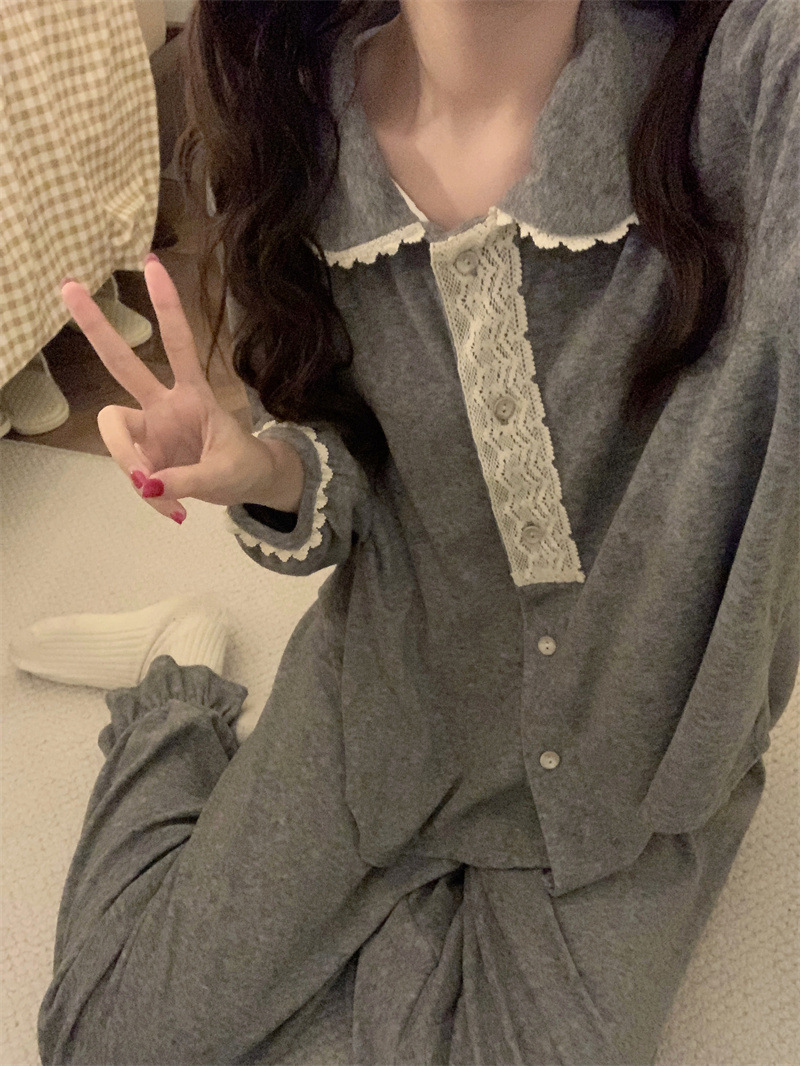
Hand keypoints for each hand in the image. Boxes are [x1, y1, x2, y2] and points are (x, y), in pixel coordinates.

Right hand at [60, 257, 274, 522]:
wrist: (249, 485)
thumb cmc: (243, 466)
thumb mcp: (226, 473)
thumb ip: (186, 479)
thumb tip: (147, 485)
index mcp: (193, 394)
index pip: (179, 345)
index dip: (167, 308)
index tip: (151, 265)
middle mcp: (164, 404)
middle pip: (122, 363)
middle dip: (96, 328)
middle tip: (68, 285)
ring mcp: (150, 429)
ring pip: (115, 433)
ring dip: (132, 467)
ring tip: (171, 504)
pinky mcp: (145, 454)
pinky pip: (134, 475)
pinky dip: (151, 498)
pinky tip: (175, 513)